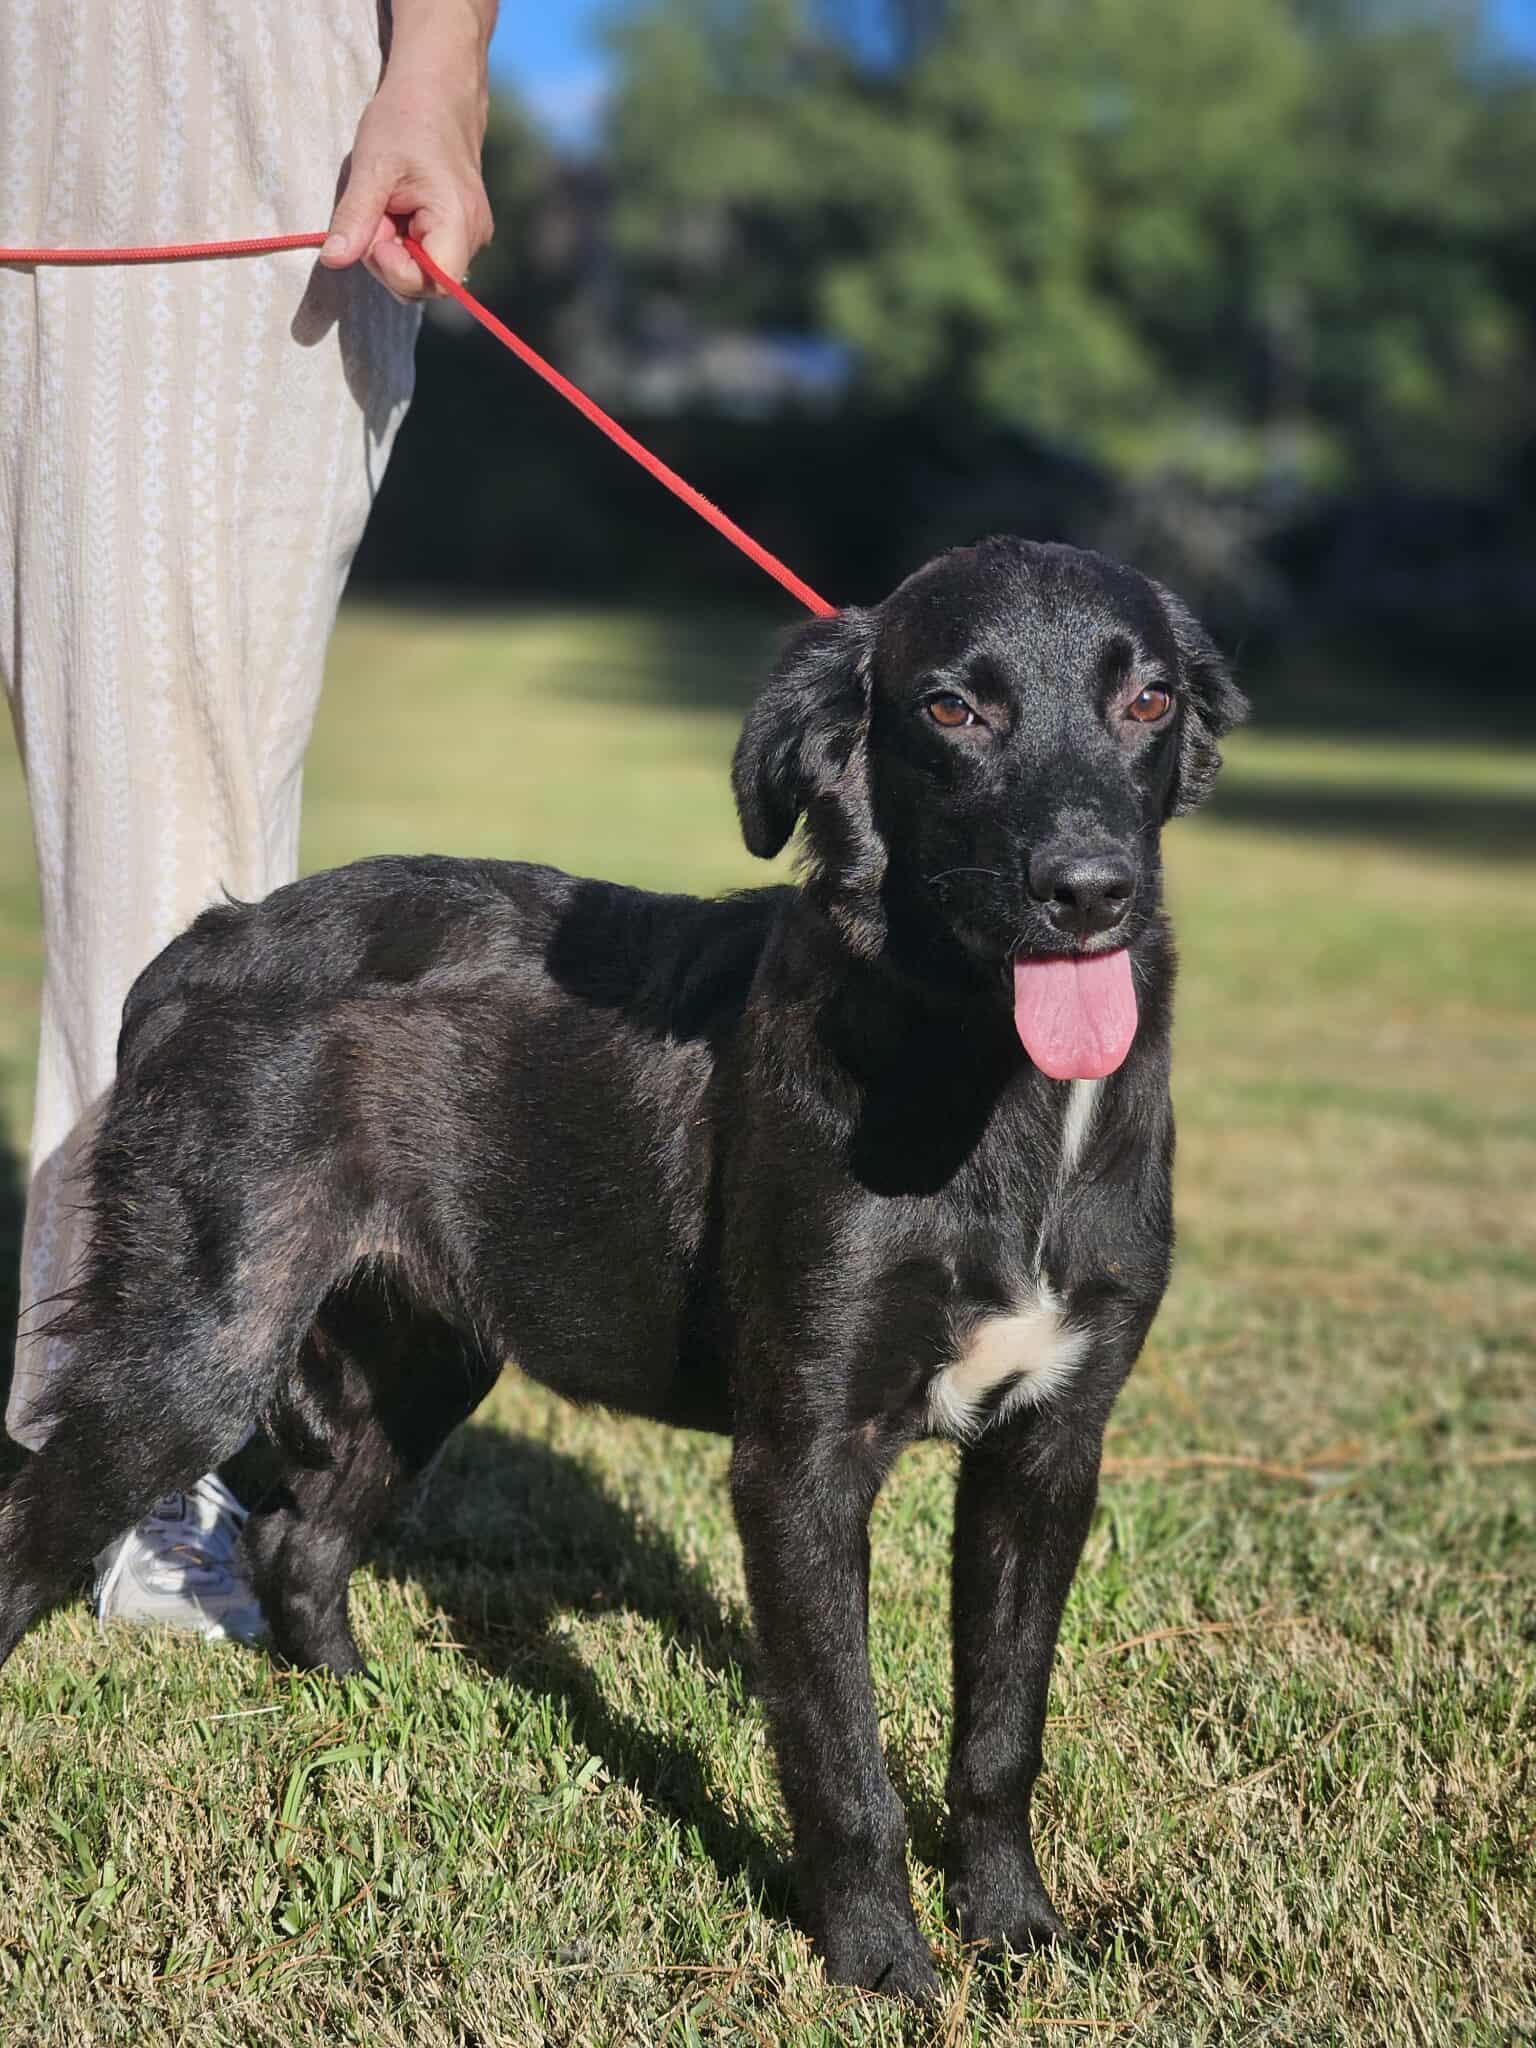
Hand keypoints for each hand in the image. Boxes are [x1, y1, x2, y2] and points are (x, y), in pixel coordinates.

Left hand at [321, 76, 493, 301]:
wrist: (437, 92)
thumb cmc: (406, 120)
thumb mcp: (371, 166)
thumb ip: (354, 218)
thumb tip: (332, 261)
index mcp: (458, 219)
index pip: (435, 283)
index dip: (397, 271)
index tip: (374, 235)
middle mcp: (474, 236)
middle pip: (425, 285)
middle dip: (389, 261)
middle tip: (374, 215)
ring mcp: (471, 237)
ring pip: (423, 274)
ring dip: (394, 252)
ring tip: (386, 208)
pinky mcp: (462, 234)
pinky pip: (428, 258)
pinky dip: (404, 243)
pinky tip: (398, 211)